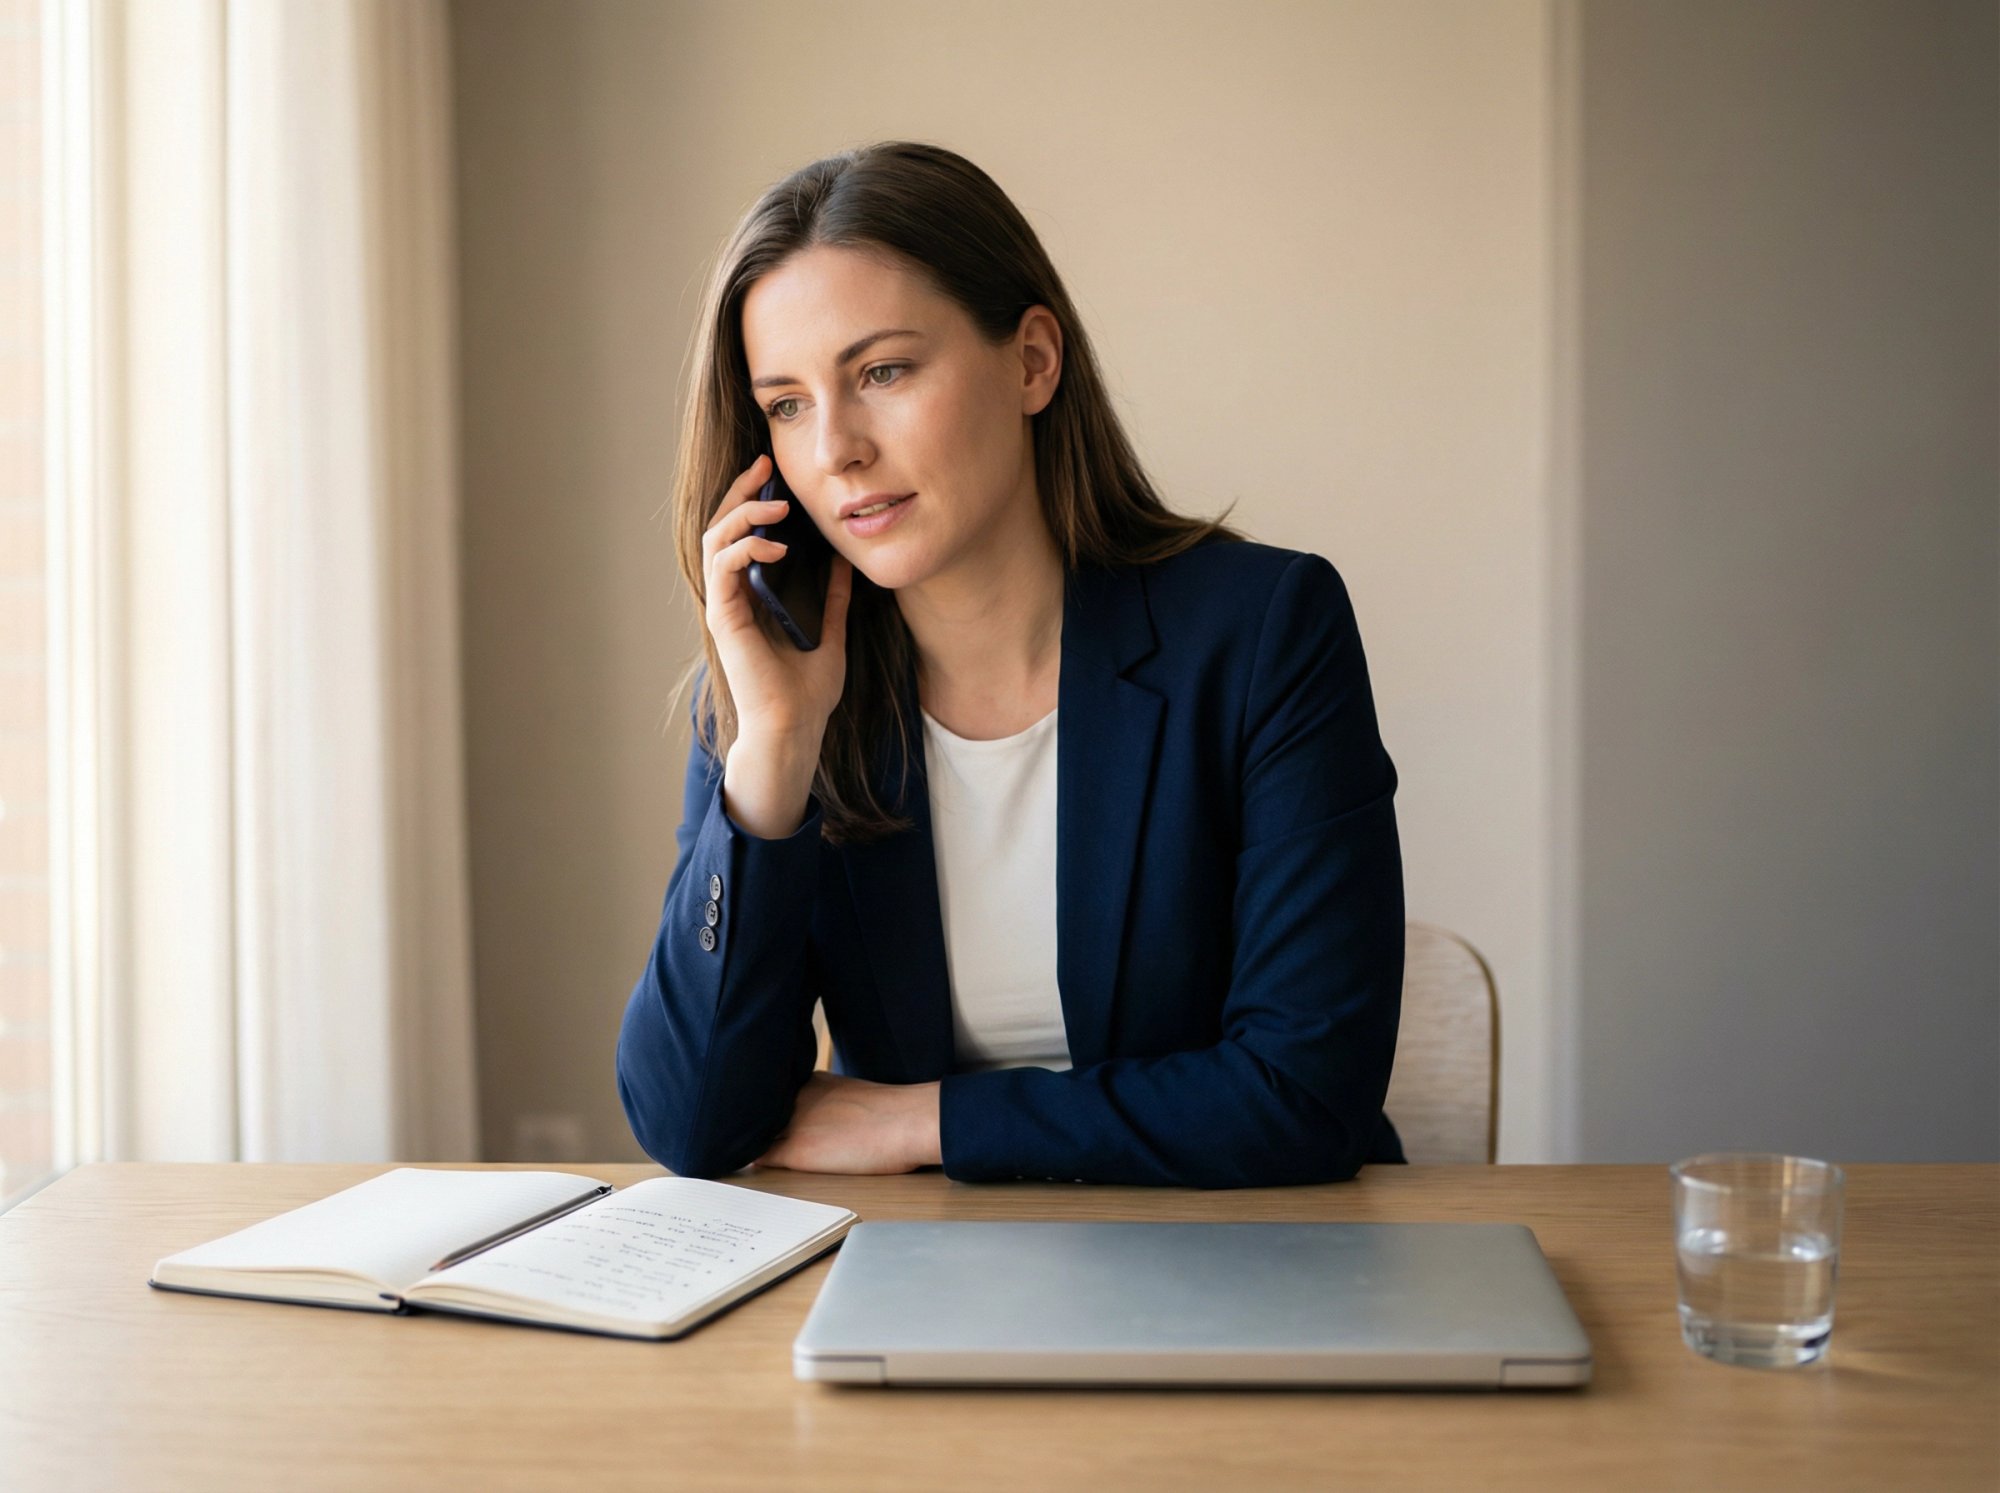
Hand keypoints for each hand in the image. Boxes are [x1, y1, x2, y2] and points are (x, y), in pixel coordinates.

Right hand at [702, 453, 853, 745]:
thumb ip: (834, 598)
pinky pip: (723, 568)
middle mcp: (734, 597)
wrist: (795, 729)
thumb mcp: (831, 633)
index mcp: (754, 597)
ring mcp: (725, 606)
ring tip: (777, 505)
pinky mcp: (724, 619)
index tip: (774, 476)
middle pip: (722, 527)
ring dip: (743, 514)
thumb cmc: (808, 693)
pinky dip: (745, 547)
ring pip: (716, 540)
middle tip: (764, 466)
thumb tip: (845, 562)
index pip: (742, 536)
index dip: (752, 501)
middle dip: (740, 492)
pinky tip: (776, 546)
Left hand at [749, 1074, 941, 1174]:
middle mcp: (797, 1097)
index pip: (772, 1098)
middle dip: (748, 1125)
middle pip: (758, 1114)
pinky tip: (737, 1165)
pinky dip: (748, 1161)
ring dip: (745, 1143)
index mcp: (811, 1083)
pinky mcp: (798, 1150)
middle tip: (731, 1137)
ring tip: (727, 1151)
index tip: (751, 1118)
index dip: (762, 1111)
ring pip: (755, 1134)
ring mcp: (795, 1123)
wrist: (908, 1121)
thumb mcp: (854, 1097)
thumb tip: (825, 1126)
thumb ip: (830, 1105)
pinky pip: (760, 1157)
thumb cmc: (895, 1114)